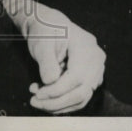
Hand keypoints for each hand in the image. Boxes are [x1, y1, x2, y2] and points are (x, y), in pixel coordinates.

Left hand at [0, 0, 105, 114]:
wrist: (49, 25)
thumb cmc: (45, 30)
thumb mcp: (42, 42)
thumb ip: (46, 61)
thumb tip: (50, 82)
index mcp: (87, 46)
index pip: (76, 76)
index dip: (57, 90)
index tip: (38, 95)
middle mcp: (96, 60)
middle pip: (82, 91)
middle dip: (57, 102)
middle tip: (34, 102)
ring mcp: (96, 70)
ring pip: (81, 97)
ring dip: (58, 105)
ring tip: (37, 100)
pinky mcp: (90, 79)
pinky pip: (80, 97)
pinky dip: (63, 102)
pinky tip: (46, 98)